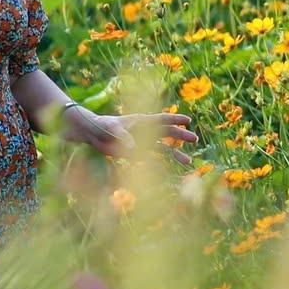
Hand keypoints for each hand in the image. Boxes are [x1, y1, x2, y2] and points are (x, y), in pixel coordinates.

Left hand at [61, 104, 197, 164]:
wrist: (93, 134)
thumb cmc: (103, 126)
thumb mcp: (112, 129)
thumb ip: (122, 136)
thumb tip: (132, 148)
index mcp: (142, 121)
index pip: (162, 119)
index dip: (176, 119)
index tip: (188, 121)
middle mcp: (146, 131)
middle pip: (168, 133)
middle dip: (181, 136)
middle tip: (194, 139)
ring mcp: (143, 142)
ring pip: (164, 148)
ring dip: (175, 154)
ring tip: (188, 162)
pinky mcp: (137, 152)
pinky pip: (153, 157)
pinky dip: (163, 162)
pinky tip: (172, 169)